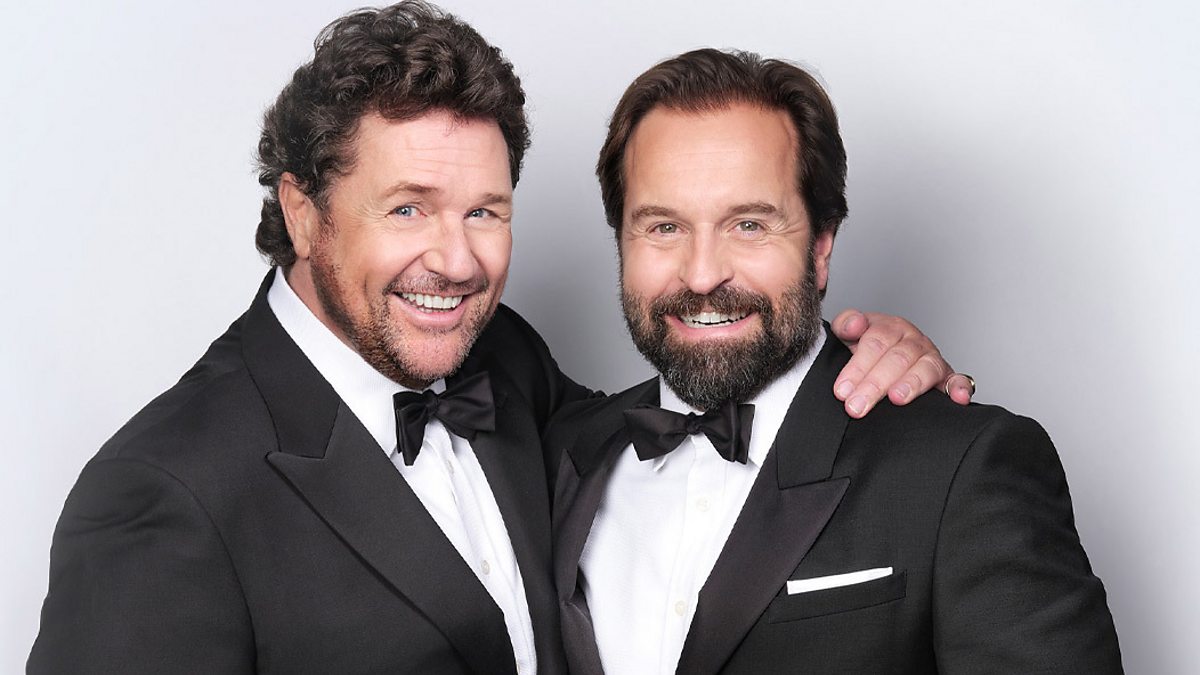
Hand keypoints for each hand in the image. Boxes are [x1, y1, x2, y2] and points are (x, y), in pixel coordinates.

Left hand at [830, 309, 973, 417]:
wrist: (887, 354)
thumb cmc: (866, 346)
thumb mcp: (850, 333)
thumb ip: (846, 324)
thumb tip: (853, 325)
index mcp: (890, 328)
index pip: (874, 344)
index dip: (857, 367)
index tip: (842, 390)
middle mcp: (913, 341)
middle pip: (897, 359)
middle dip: (875, 384)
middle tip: (856, 406)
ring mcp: (931, 358)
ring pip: (925, 368)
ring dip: (911, 383)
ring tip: (896, 398)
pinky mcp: (946, 377)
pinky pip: (957, 380)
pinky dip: (959, 387)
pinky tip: (956, 397)